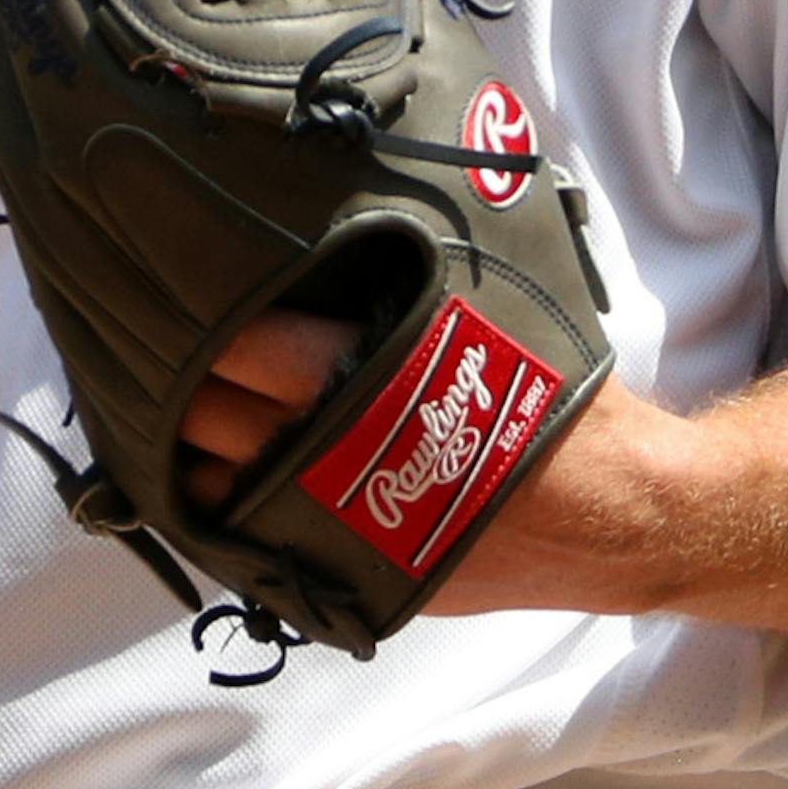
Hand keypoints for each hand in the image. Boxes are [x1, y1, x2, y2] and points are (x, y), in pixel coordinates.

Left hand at [180, 316, 653, 615]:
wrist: (614, 516)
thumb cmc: (558, 395)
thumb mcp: (492, 312)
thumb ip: (415, 280)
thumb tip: (345, 211)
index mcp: (378, 386)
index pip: (256, 350)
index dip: (210, 321)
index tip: (185, 290)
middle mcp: (348, 463)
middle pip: (218, 421)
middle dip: (186, 382)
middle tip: (173, 344)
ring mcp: (344, 532)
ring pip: (218, 489)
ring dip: (191, 448)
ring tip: (181, 407)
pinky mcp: (351, 577)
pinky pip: (250, 544)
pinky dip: (223, 508)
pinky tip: (212, 475)